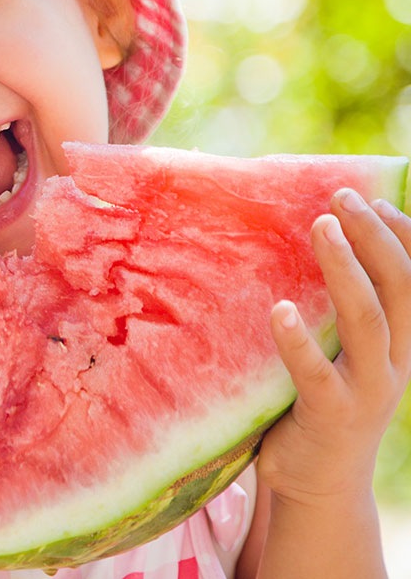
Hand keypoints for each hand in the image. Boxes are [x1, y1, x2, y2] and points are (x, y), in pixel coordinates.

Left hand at [257, 188, 410, 506]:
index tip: (376, 199)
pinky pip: (315, 374)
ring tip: (322, 227)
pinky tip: (280, 310)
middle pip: (396, 290)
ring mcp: (366, 390)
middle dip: (375, 238)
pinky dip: (298, 341)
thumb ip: (332, 313)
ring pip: (365, 321)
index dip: (402, 238)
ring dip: (345, 269)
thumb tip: (306, 249)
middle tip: (343, 196)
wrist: (318, 483)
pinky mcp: (331, 415)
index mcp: (399, 343)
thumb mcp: (338, 353)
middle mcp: (393, 363)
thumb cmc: (319, 404)